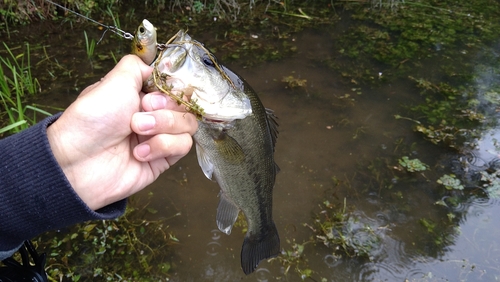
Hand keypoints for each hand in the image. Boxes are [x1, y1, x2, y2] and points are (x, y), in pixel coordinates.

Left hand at [47, 55, 197, 210]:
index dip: (170, 90)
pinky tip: (140, 153)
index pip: (174, 87)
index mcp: (141, 95)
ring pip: (188, 125)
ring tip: (137, 134)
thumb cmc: (93, 119)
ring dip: (163, 127)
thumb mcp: (113, 81)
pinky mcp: (164, 160)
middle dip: (164, 110)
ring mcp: (160, 137)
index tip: (150, 96)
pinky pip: (183, 146)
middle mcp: (153, 114)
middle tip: (137, 118)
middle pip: (184, 105)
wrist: (80, 162)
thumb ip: (135, 66)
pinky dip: (162, 146)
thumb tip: (153, 67)